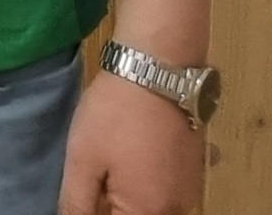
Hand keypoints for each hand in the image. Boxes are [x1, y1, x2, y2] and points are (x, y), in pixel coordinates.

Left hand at [59, 66, 201, 214]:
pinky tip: (131, 159)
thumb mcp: (82, 160)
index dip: (91, 211)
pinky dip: (147, 184)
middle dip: (111, 204)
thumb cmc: (114, 115)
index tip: (84, 192)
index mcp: (148, 213)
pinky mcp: (194, 170)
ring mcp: (189, 191)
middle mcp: (177, 210)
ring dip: (128, 196)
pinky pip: (167, 192)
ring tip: (109, 163)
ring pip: (152, 207)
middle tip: (93, 176)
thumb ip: (78, 204)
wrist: (157, 71)